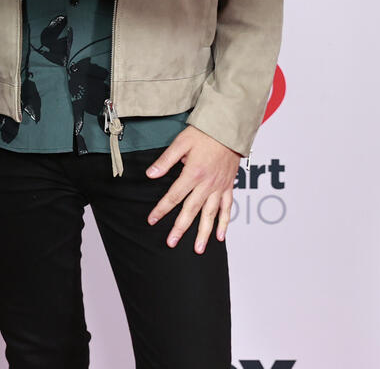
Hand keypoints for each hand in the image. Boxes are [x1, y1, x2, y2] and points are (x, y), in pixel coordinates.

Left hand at [145, 126, 240, 252]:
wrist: (229, 129)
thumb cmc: (204, 133)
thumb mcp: (180, 143)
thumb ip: (165, 161)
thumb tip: (150, 174)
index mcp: (193, 174)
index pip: (173, 196)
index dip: (162, 209)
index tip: (152, 220)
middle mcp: (207, 184)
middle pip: (191, 211)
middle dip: (180, 228)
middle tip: (171, 242)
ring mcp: (219, 187)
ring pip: (211, 215)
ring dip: (204, 233)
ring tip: (198, 249)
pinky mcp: (229, 186)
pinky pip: (228, 208)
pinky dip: (225, 223)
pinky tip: (221, 236)